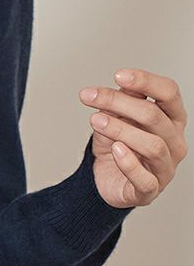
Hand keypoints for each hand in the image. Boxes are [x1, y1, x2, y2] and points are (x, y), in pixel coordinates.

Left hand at [78, 68, 187, 207]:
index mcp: (171, 119)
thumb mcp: (115, 118)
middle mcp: (175, 142)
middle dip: (118, 102)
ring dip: (120, 129)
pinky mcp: (150, 190)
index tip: (118, 75)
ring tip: (95, 121)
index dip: (146, 81)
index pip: (169, 93)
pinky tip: (114, 149)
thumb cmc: (116, 145)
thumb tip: (120, 85)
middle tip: (89, 96)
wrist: (105, 179)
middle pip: (154, 116)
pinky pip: (145, 179)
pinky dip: (129, 163)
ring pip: (152, 145)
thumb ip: (121, 102)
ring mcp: (166, 168)